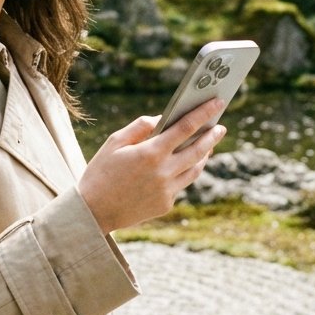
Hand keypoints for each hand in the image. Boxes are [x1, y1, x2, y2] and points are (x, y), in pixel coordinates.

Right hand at [77, 98, 225, 234]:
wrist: (93, 212)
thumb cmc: (100, 172)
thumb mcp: (114, 143)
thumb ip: (140, 128)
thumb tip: (161, 119)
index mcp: (151, 153)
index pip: (186, 128)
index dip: (204, 113)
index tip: (217, 102)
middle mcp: (164, 172)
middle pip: (198, 150)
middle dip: (212, 136)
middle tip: (221, 127)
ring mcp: (167, 191)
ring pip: (195, 170)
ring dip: (204, 155)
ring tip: (208, 145)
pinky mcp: (166, 205)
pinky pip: (180, 185)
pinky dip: (184, 172)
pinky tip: (183, 165)